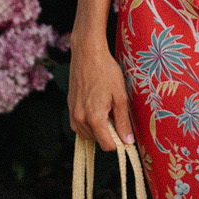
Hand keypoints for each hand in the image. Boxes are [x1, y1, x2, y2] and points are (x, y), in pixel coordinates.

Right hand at [68, 32, 134, 150]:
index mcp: (94, 118)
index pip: (107, 145)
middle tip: (115, 115)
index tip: (124, 132)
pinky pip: (78, 125)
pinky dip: (88, 123)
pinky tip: (96, 109)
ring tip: (106, 110)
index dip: (118, 142)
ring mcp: (73, 113)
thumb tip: (128, 140)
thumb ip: (123, 121)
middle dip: (108, 134)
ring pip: (86, 134)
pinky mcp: (69, 107)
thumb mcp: (120, 96)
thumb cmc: (106, 72)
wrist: (87, 54)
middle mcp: (80, 118)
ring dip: (97, 130)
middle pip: (96, 140)